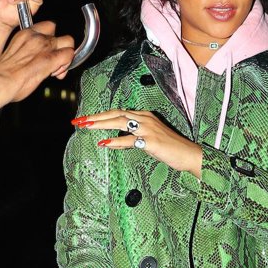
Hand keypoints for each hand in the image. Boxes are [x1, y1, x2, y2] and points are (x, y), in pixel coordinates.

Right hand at [0, 22, 74, 107]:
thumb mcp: (16, 53)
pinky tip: (56, 74)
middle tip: (55, 63)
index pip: (49, 27)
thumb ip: (30, 51)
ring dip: (65, 57)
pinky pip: (69, 55)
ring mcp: (43, 45)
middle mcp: (36, 36)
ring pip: (68, 42)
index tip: (49, 52)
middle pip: (61, 35)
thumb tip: (39, 58)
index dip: (53, 40)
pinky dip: (66, 65)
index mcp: (26, 33)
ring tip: (55, 70)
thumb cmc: (4, 74)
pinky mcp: (50, 58)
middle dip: (61, 49)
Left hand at [72, 109, 203, 177]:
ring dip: (100, 124)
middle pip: (115, 114)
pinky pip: (130, 140)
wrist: (189, 155)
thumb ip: (131, 139)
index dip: (100, 115)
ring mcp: (148, 129)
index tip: (85, 119)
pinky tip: (103, 142)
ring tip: (85, 126)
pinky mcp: (151, 141)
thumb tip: (112, 142)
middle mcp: (145, 118)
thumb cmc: (171, 149)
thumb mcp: (148, 141)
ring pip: (119, 122)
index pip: (118, 112)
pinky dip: (115, 141)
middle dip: (95, 117)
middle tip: (78, 120)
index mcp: (144, 116)